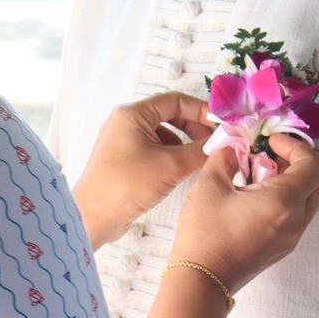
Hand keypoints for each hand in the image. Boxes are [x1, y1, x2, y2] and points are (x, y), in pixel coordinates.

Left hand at [73, 91, 214, 246]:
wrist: (93, 217)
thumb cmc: (127, 184)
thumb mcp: (171, 165)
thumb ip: (201, 150)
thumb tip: (225, 141)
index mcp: (133, 114)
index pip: (175, 100)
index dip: (201, 110)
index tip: (221, 124)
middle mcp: (125, 123)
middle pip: (169, 115)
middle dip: (194, 128)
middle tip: (214, 143)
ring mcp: (123, 142)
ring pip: (162, 135)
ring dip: (184, 144)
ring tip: (200, 159)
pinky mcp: (124, 161)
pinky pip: (154, 150)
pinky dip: (171, 156)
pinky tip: (182, 172)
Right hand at [171, 134, 318, 292]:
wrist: (201, 281)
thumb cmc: (205, 233)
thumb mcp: (209, 185)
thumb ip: (225, 158)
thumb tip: (233, 149)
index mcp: (283, 202)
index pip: (313, 166)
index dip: (296, 147)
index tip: (271, 143)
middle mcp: (295, 221)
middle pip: (314, 183)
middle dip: (294, 164)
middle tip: (266, 158)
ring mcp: (291, 238)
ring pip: (306, 201)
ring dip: (289, 184)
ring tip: (256, 179)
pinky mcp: (282, 249)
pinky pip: (295, 218)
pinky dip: (284, 202)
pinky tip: (253, 201)